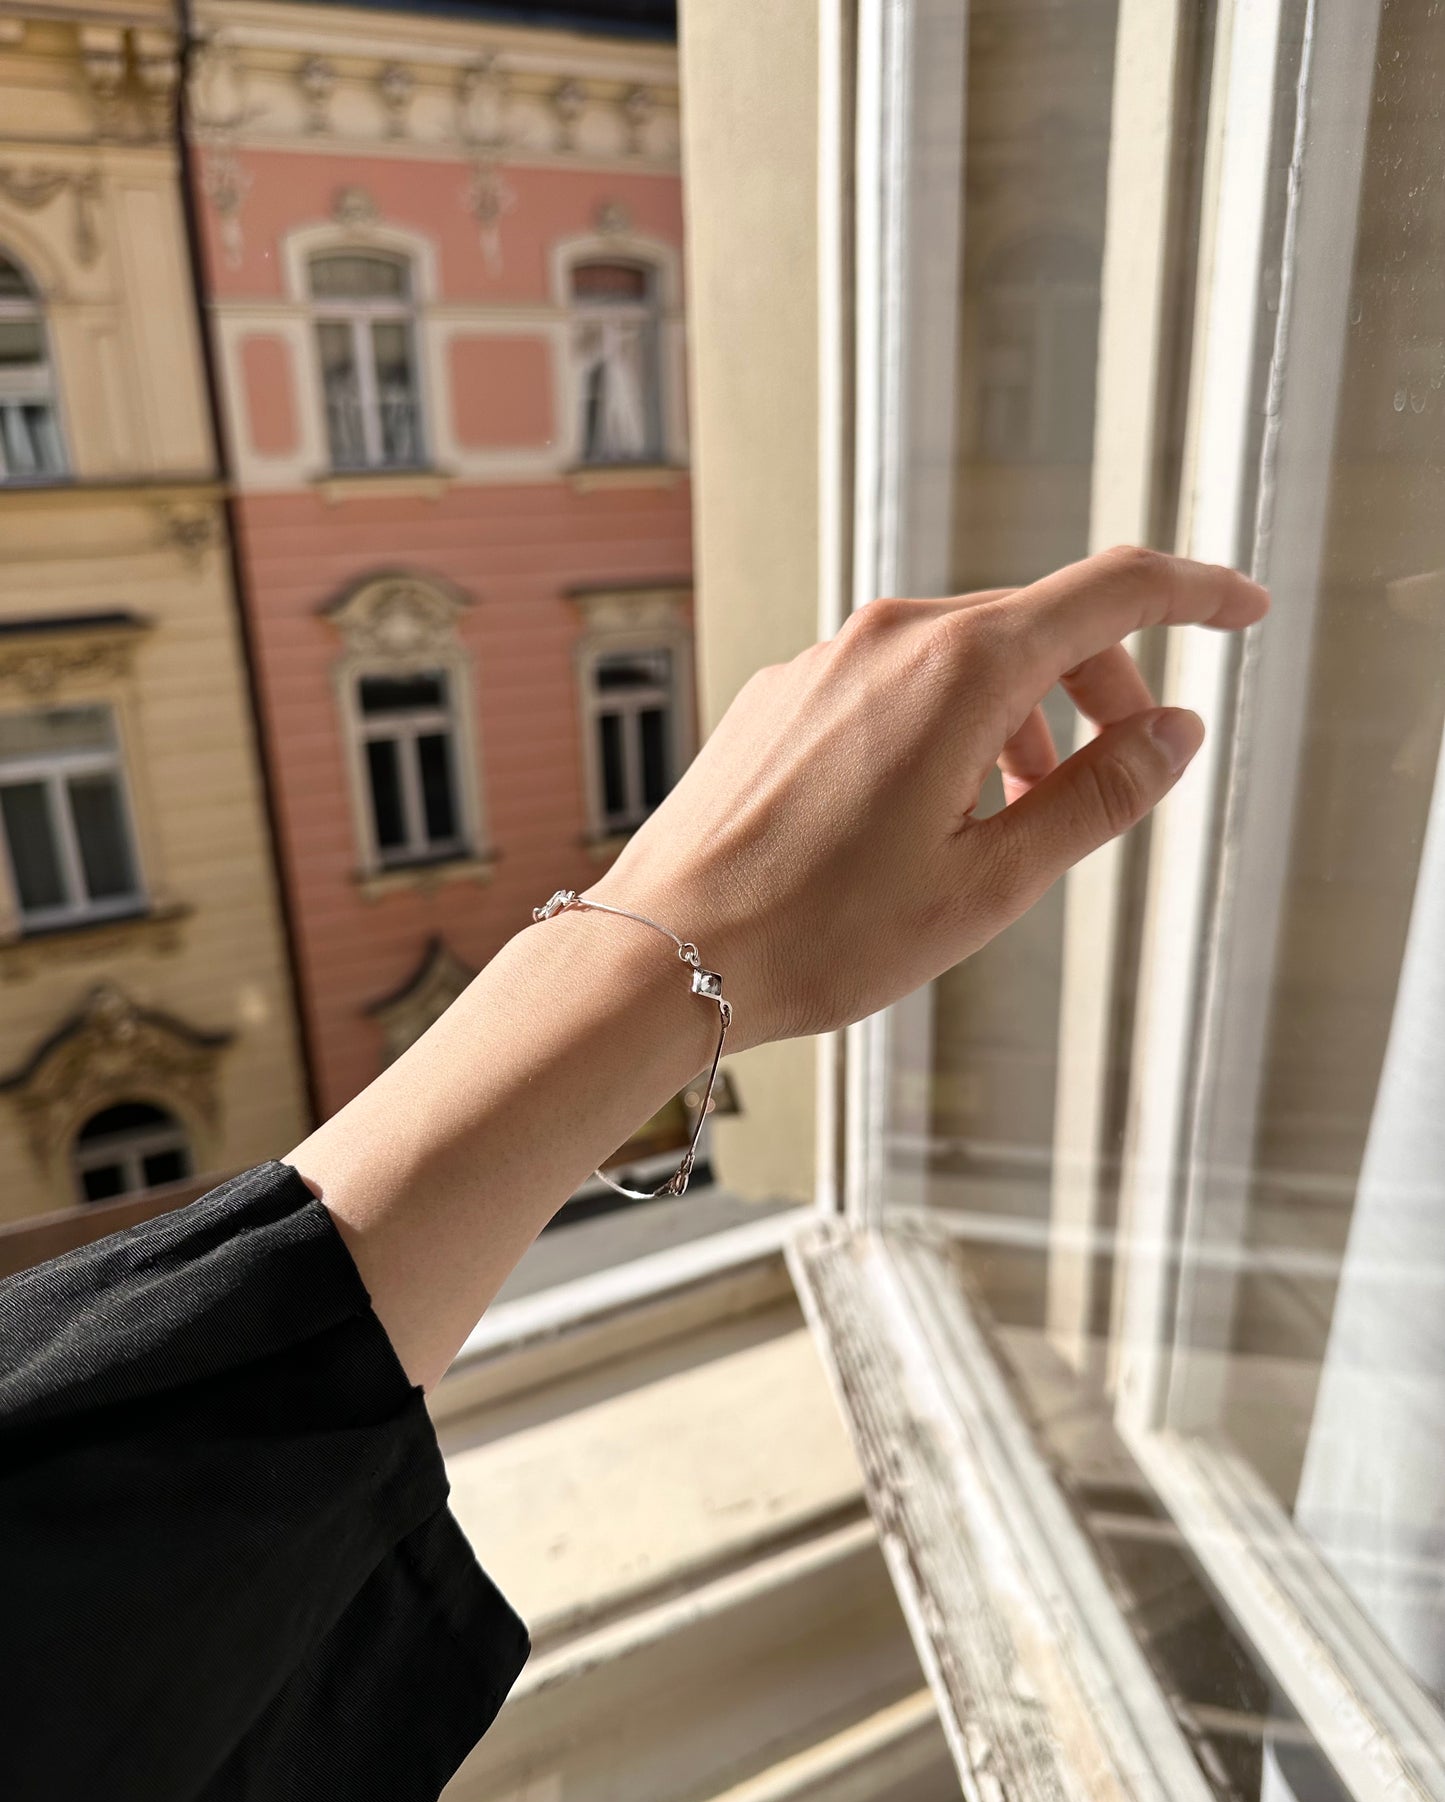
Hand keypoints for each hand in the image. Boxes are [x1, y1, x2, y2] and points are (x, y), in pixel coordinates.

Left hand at [600, 546, 1268, 1050]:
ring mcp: (828, 656)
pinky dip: (946, 724)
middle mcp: (892, 634)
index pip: (1115, 591)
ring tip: (1009, 819)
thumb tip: (1175, 733)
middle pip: (1040, 625)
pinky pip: (896, 680)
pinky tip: (924, 812)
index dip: (1197, 595)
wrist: (666, 949)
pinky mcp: (785, 689)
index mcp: (962, 667)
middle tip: (1118, 777)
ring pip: (965, 656)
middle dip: (1101, 690)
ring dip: (1020, 717)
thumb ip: (1099, 797)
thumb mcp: (992, 883)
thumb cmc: (822, 932)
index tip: (1244, 610)